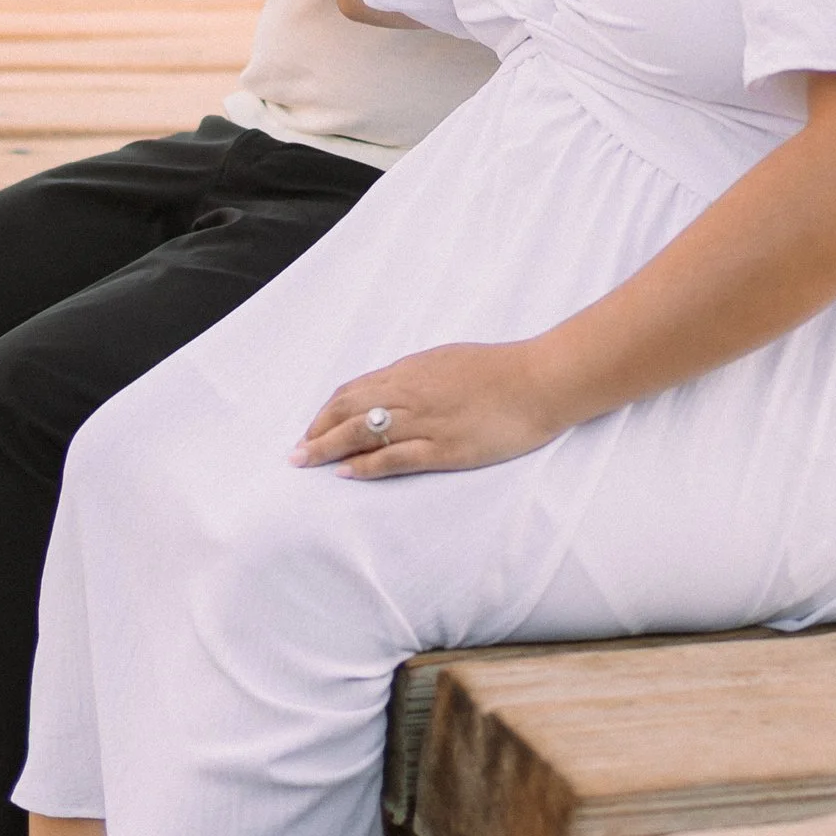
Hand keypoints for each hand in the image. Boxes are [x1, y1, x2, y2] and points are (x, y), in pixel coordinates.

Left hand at [291, 340, 557, 477]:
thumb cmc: (498, 369)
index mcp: (410, 371)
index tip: (312, 428)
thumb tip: (391, 389)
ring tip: (305, 463)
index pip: (354, 390)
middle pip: (348, 410)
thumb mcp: (447, 361)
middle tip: (296, 453)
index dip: (327, 412)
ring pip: (363, 433)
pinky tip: (346, 474)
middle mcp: (410, 393)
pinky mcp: (445, 448)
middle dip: (317, 432)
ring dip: (328, 448)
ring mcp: (426, 422)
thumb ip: (416, 376)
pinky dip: (366, 465)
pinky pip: (396, 458)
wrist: (539, 380)